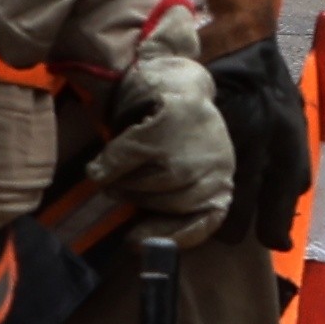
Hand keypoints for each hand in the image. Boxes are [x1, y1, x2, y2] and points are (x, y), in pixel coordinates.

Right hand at [93, 42, 239, 242]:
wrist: (174, 78)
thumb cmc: (176, 136)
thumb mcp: (183, 175)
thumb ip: (170, 207)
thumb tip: (139, 245)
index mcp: (221, 180)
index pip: (207, 221)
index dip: (172, 236)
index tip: (136, 241)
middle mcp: (217, 164)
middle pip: (169, 203)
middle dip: (141, 199)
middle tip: (126, 186)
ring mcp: (194, 143)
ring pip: (147, 184)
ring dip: (125, 180)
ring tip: (124, 165)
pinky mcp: (170, 120)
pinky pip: (128, 157)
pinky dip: (110, 162)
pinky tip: (103, 162)